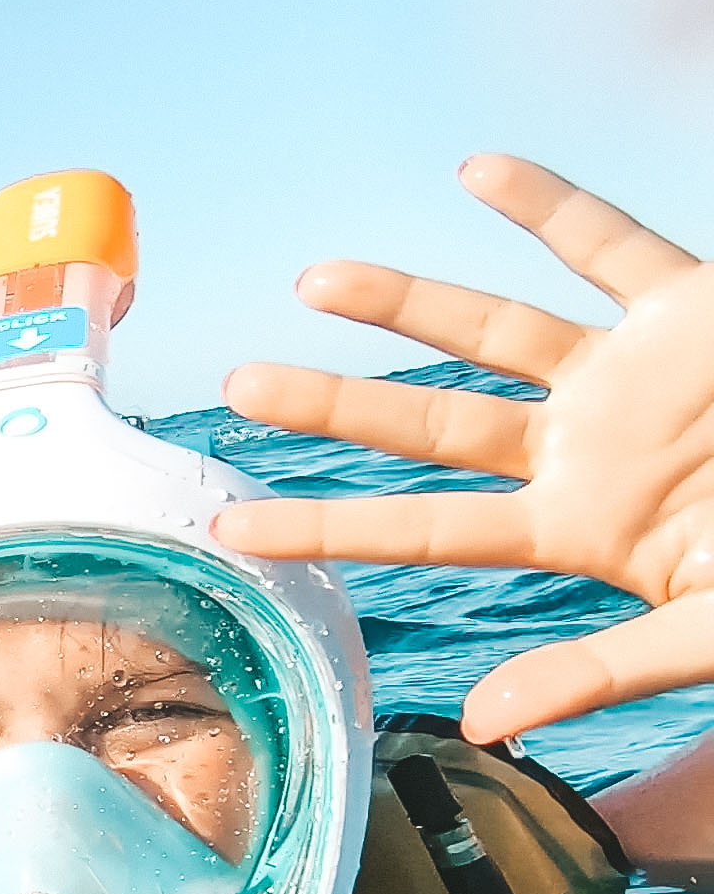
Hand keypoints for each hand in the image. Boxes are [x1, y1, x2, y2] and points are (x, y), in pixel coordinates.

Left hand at [213, 155, 713, 741]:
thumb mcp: (699, 636)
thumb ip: (594, 674)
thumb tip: (483, 723)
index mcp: (575, 528)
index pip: (420, 530)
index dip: (324, 530)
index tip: (228, 530)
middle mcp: (583, 447)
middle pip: (429, 424)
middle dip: (333, 405)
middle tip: (232, 386)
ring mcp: (631, 377)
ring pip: (495, 332)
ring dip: (405, 304)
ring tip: (311, 281)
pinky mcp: (691, 309)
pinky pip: (612, 246)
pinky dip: (548, 207)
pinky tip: (477, 170)